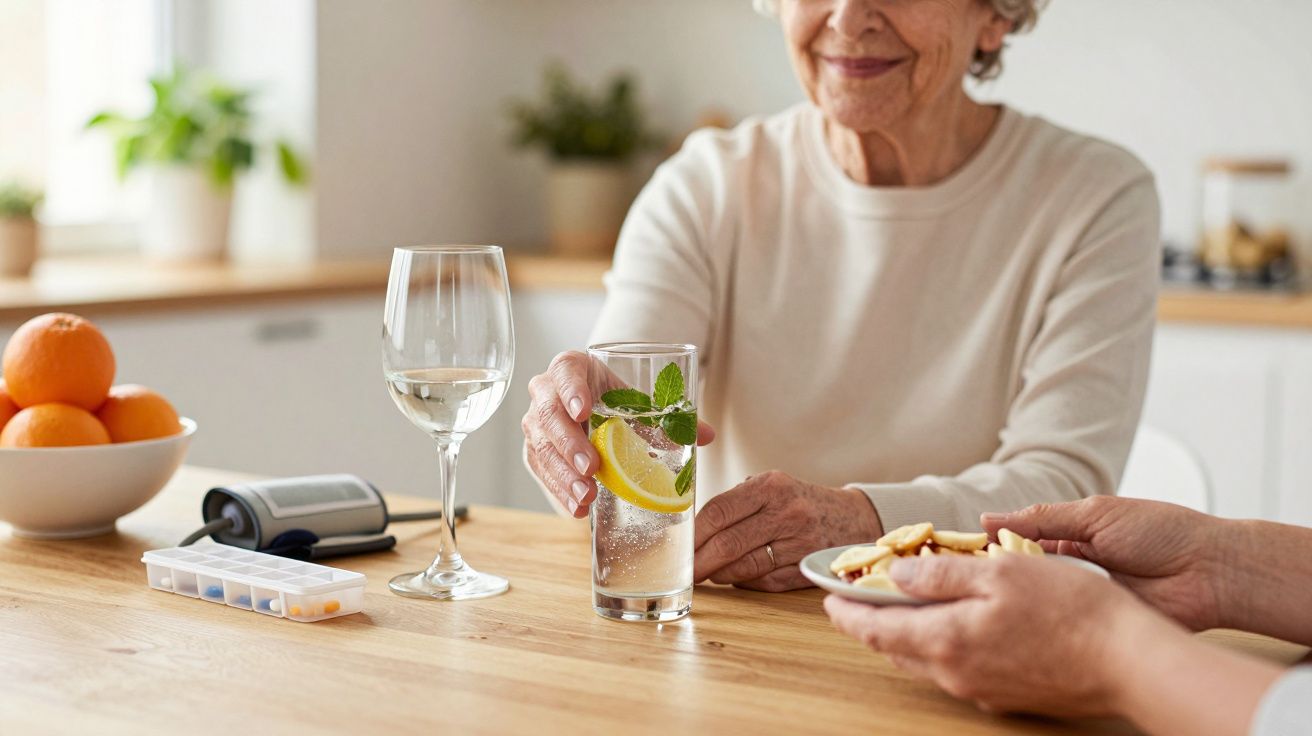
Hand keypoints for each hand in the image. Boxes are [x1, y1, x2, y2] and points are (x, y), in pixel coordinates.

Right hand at [523, 351, 713, 518]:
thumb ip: (668, 418)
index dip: (571, 390)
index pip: (565, 371)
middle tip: (594, 468)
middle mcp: (545, 391)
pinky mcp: (534, 450)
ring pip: (540, 447)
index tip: (583, 412)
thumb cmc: (613, 399)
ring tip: (587, 496)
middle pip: (549, 415)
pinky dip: (559, 490)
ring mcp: (535, 422)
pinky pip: (541, 471)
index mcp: (570, 367)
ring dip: (563, 475)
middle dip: (570, 445)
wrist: (589, 408)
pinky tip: (578, 508)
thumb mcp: (637, 403)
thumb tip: (707, 436)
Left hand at [694, 470, 881, 590]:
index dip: (694, 533)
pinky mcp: (807, 569)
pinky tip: (736, 577)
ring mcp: (800, 543)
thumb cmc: (798, 502)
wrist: (852, 518)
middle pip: (729, 543)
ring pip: (745, 567)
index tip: (680, 546)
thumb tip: (692, 529)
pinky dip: (744, 582)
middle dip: (700, 561)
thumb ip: (736, 502)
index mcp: (772, 486)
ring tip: (708, 572)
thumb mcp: (772, 486)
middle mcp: (787, 513)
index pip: (720, 511)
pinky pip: (765, 582)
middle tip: (685, 570)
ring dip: (720, 574)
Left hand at [824, 554, 1167, 715]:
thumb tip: (896, 577)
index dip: (848, 614)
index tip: (828, 599)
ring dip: (908, 634)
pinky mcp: (1007, 695)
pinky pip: (957, 668)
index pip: (877, 631)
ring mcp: (982, 689)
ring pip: (927, 660)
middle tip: (858, 600)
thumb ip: (941, 576)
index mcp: (947, 640)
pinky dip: (942, 644)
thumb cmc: (1071, 609)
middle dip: (873, 624)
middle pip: (897, 649)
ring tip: (901, 607)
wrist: (1130, 661)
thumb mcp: (999, 572)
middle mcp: (957, 673)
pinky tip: (955, 624)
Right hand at [981, 496, 1230, 630]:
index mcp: (1065, 535)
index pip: (1011, 541)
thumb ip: (1041, 519)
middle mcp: (1067, 567)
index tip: (951, 552)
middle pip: (1016, 573)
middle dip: (993, 575)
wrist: (1209, 571)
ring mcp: (1078, 598)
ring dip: (1015, 597)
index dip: (984, 547)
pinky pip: (1057, 623)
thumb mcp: (1095, 515)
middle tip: (962, 579)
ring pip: (1032, 599)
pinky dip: (1040, 620)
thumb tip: (987, 520)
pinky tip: (1018, 617)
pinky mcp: (1092, 625)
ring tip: (983, 596)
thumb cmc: (1161, 532)